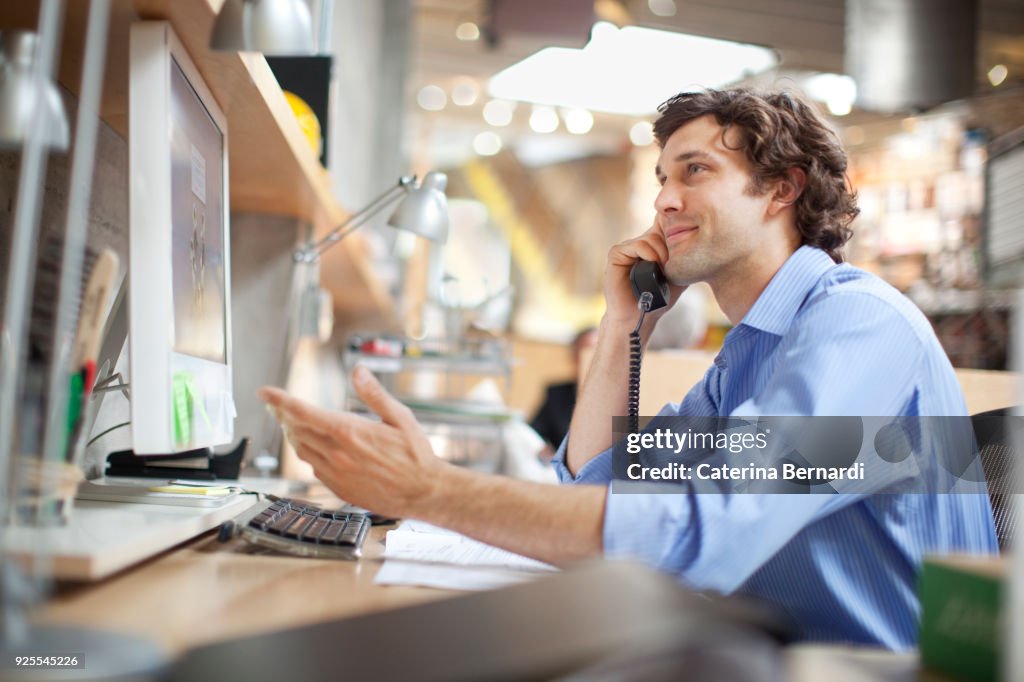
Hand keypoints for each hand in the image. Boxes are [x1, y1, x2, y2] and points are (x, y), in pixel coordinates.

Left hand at [258, 366, 446, 517]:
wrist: (422, 493)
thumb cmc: (416, 455)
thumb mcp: (400, 417)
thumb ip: (375, 394)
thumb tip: (358, 371)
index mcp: (350, 432)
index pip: (303, 412)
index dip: (280, 400)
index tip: (265, 392)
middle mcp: (337, 453)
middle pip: (296, 430)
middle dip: (282, 415)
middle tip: (275, 405)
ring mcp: (335, 473)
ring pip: (301, 450)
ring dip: (292, 434)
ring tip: (289, 422)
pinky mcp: (338, 488)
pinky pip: (313, 467)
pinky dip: (308, 453)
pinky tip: (313, 446)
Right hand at [603, 224, 686, 329]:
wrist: (640, 316)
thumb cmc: (658, 300)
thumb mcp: (679, 276)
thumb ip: (687, 259)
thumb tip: (705, 244)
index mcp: (652, 247)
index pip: (664, 224)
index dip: (675, 230)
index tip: (683, 249)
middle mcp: (639, 244)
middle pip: (660, 229)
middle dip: (671, 246)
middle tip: (674, 265)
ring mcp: (627, 248)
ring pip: (650, 238)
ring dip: (662, 253)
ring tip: (665, 270)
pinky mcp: (617, 254)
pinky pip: (637, 244)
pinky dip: (648, 254)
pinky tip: (654, 266)